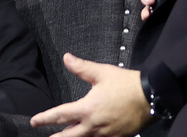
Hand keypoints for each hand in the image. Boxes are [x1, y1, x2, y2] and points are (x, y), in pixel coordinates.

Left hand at [30, 53, 152, 136]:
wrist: (151, 97)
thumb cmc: (126, 84)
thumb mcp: (102, 73)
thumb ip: (82, 67)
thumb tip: (66, 58)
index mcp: (87, 109)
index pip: (60, 115)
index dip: (45, 119)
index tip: (34, 122)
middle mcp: (93, 125)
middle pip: (68, 136)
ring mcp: (105, 134)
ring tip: (65, 136)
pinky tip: (89, 135)